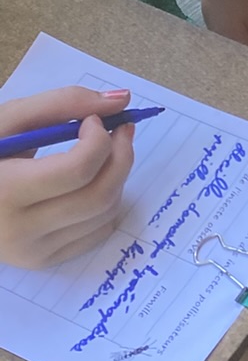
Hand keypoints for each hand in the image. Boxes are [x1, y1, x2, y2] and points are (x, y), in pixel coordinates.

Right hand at [0, 88, 137, 267]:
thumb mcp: (8, 119)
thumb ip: (63, 103)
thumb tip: (122, 98)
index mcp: (4, 192)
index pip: (77, 170)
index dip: (98, 139)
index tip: (93, 120)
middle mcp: (19, 231)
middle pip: (99, 195)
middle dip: (121, 155)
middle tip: (120, 130)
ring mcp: (32, 252)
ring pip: (105, 214)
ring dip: (117, 177)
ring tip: (103, 153)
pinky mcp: (44, 261)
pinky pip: (98, 232)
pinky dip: (108, 202)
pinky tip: (93, 181)